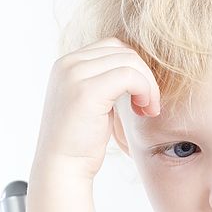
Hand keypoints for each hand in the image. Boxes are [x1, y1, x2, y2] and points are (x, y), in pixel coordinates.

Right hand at [33, 38, 160, 179]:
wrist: (62, 165)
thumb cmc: (82, 140)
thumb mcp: (94, 102)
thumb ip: (106, 81)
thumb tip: (137, 70)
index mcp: (68, 63)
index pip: (114, 47)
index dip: (136, 70)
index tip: (140, 97)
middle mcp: (68, 63)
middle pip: (125, 51)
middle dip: (145, 77)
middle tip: (149, 106)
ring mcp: (75, 74)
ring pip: (131, 61)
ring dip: (149, 86)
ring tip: (147, 110)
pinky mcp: (87, 90)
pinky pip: (130, 76)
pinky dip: (146, 91)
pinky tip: (144, 111)